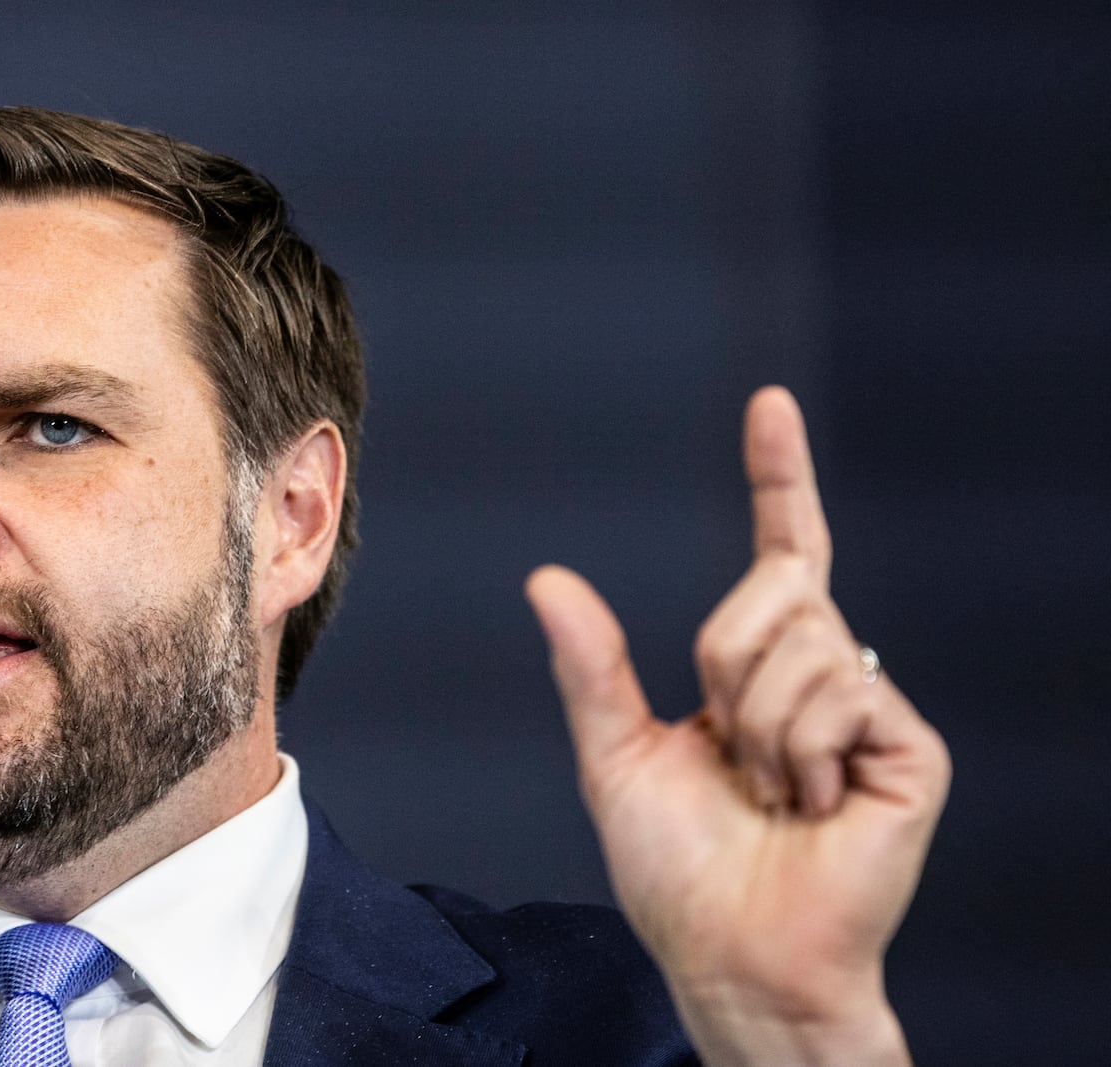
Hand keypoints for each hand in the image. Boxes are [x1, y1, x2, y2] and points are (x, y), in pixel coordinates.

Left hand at [526, 387, 949, 1066]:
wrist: (733, 955)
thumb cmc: (679, 870)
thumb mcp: (618, 756)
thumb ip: (592, 666)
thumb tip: (548, 577)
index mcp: (760, 668)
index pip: (780, 552)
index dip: (778, 477)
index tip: (769, 405)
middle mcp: (823, 671)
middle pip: (772, 591)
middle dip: (723, 664)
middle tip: (731, 757)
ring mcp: (869, 706)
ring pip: (801, 640)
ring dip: (757, 726)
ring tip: (771, 792)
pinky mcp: (910, 746)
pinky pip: (838, 691)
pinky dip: (799, 752)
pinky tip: (811, 806)